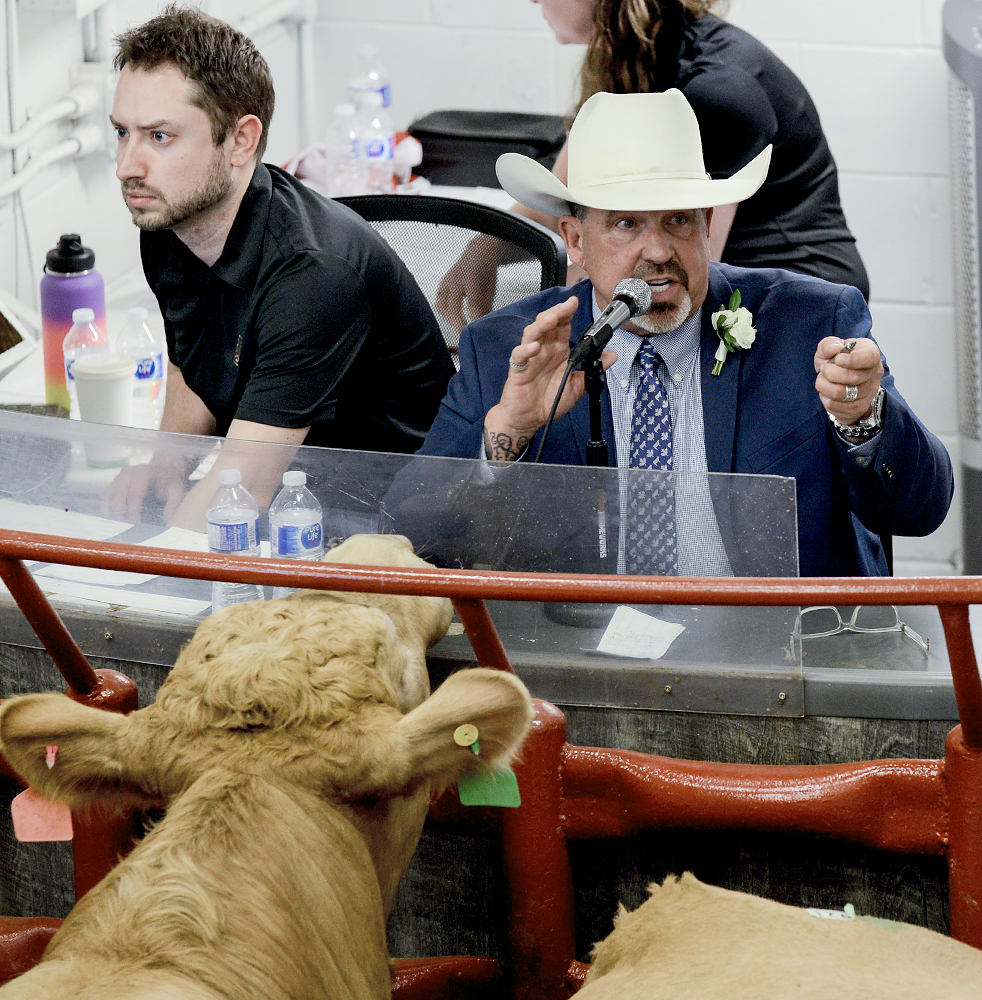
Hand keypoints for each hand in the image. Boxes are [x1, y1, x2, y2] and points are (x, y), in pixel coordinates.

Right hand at [101, 454, 188, 523]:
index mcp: (144, 472)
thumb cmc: (171, 483)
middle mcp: (128, 472)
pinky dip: (106, 509)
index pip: (135, 494)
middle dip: (120, 513)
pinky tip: (109, 521)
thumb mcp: (177, 491)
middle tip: (124, 529)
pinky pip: (106, 497)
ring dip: (111, 512)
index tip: (136, 525)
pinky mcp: (114, 483)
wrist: (165, 470)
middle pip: (119, 495)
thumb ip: (174, 504)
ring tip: (115, 528)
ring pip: (109, 496)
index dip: (133, 511)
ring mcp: (119, 476)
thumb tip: (167, 519)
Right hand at [435, 234, 501, 330]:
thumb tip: (482, 327)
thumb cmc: (486, 273)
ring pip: (442, 306)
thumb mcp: (490, 289)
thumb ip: (486, 307)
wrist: (477, 253)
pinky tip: (453, 319)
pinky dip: (445, 313)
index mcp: (472, 278)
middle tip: (465, 335)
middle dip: (458, 323)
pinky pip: (439, 302)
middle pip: (453, 307)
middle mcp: (455, 279)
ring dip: (450, 319)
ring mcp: (446, 281)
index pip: (472, 303)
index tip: (476, 332)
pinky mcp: (441, 284)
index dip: (474, 319)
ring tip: (460, 327)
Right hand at [483, 296, 616, 459]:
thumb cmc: (550, 400)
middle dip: (557, 313)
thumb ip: (593, 369)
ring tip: (551, 319)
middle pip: (548, 324)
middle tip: (567, 306)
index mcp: (558, 351)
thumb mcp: (578, 385)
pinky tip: (534, 348)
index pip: (562, 326)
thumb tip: (612, 356)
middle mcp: (544, 350)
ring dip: (541, 325)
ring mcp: (530, 358)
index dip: (567, 313)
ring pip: (532, 334)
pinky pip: (519, 355)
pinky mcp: (518, 369)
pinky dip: (525, 350)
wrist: (530, 419)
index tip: (574, 302)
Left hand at [814, 337, 883, 425]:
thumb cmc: (836, 359)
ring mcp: (869, 392)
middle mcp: (875, 373)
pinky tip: (827, 392)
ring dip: (824, 386)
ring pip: (840, 394)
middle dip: (829, 372)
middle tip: (824, 368)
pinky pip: (835, 406)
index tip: (837, 359)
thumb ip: (829, 344)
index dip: (852, 360)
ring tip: (823, 380)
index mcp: (870, 353)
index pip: (870, 357)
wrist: (839, 380)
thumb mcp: (830, 347)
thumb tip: (835, 349)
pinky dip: (825, 398)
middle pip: (852, 378)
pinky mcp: (859, 407)